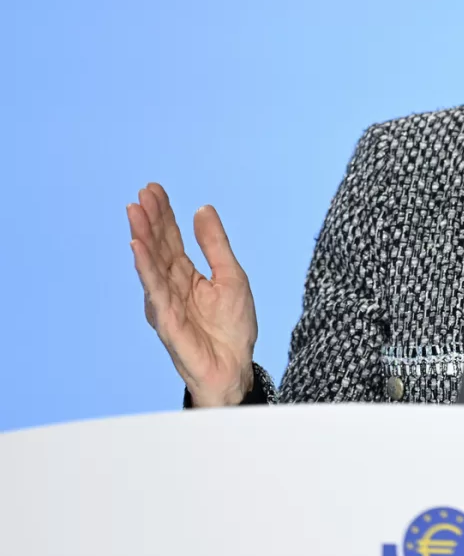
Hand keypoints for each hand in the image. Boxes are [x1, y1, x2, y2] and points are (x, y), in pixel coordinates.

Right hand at [127, 183, 256, 406]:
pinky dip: (145, 267)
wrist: (235, 367)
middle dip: (150, 219)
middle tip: (143, 193)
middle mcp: (171, 286)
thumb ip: (215, 244)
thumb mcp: (232, 275)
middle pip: (158, 246)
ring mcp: (166, 302)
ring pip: (151, 264)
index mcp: (187, 275)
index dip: (163, 214)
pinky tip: (137, 246)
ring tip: (135, 211)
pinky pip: (154, 289)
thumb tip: (203, 208)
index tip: (154, 188)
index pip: (170, 239)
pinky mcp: (166, 319)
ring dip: (142, 236)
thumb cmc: (233, 327)